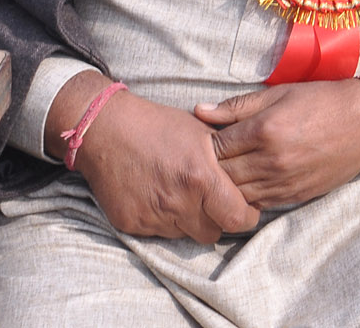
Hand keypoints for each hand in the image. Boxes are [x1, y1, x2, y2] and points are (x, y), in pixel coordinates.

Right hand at [50, 76, 259, 243]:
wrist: (105, 130)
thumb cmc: (158, 125)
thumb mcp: (201, 131)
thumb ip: (228, 156)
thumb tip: (253, 172)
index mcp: (201, 178)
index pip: (238, 218)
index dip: (246, 215)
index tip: (245, 207)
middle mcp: (178, 202)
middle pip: (213, 233)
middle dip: (218, 220)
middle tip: (213, 203)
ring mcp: (153, 216)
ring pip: (185, 234)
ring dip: (189, 221)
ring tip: (182, 195)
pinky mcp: (132, 224)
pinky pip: (158, 233)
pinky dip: (163, 221)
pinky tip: (158, 196)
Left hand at [194, 68, 359, 207]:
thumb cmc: (321, 101)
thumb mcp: (279, 93)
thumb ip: (237, 106)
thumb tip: (199, 110)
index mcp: (264, 130)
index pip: (216, 147)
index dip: (206, 144)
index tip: (206, 139)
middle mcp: (271, 160)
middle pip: (223, 174)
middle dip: (213, 166)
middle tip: (210, 159)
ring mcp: (283, 183)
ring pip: (237, 194)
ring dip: (228, 185)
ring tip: (226, 173)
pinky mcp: (294, 197)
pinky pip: (258, 204)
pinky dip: (248, 196)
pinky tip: (248, 183)